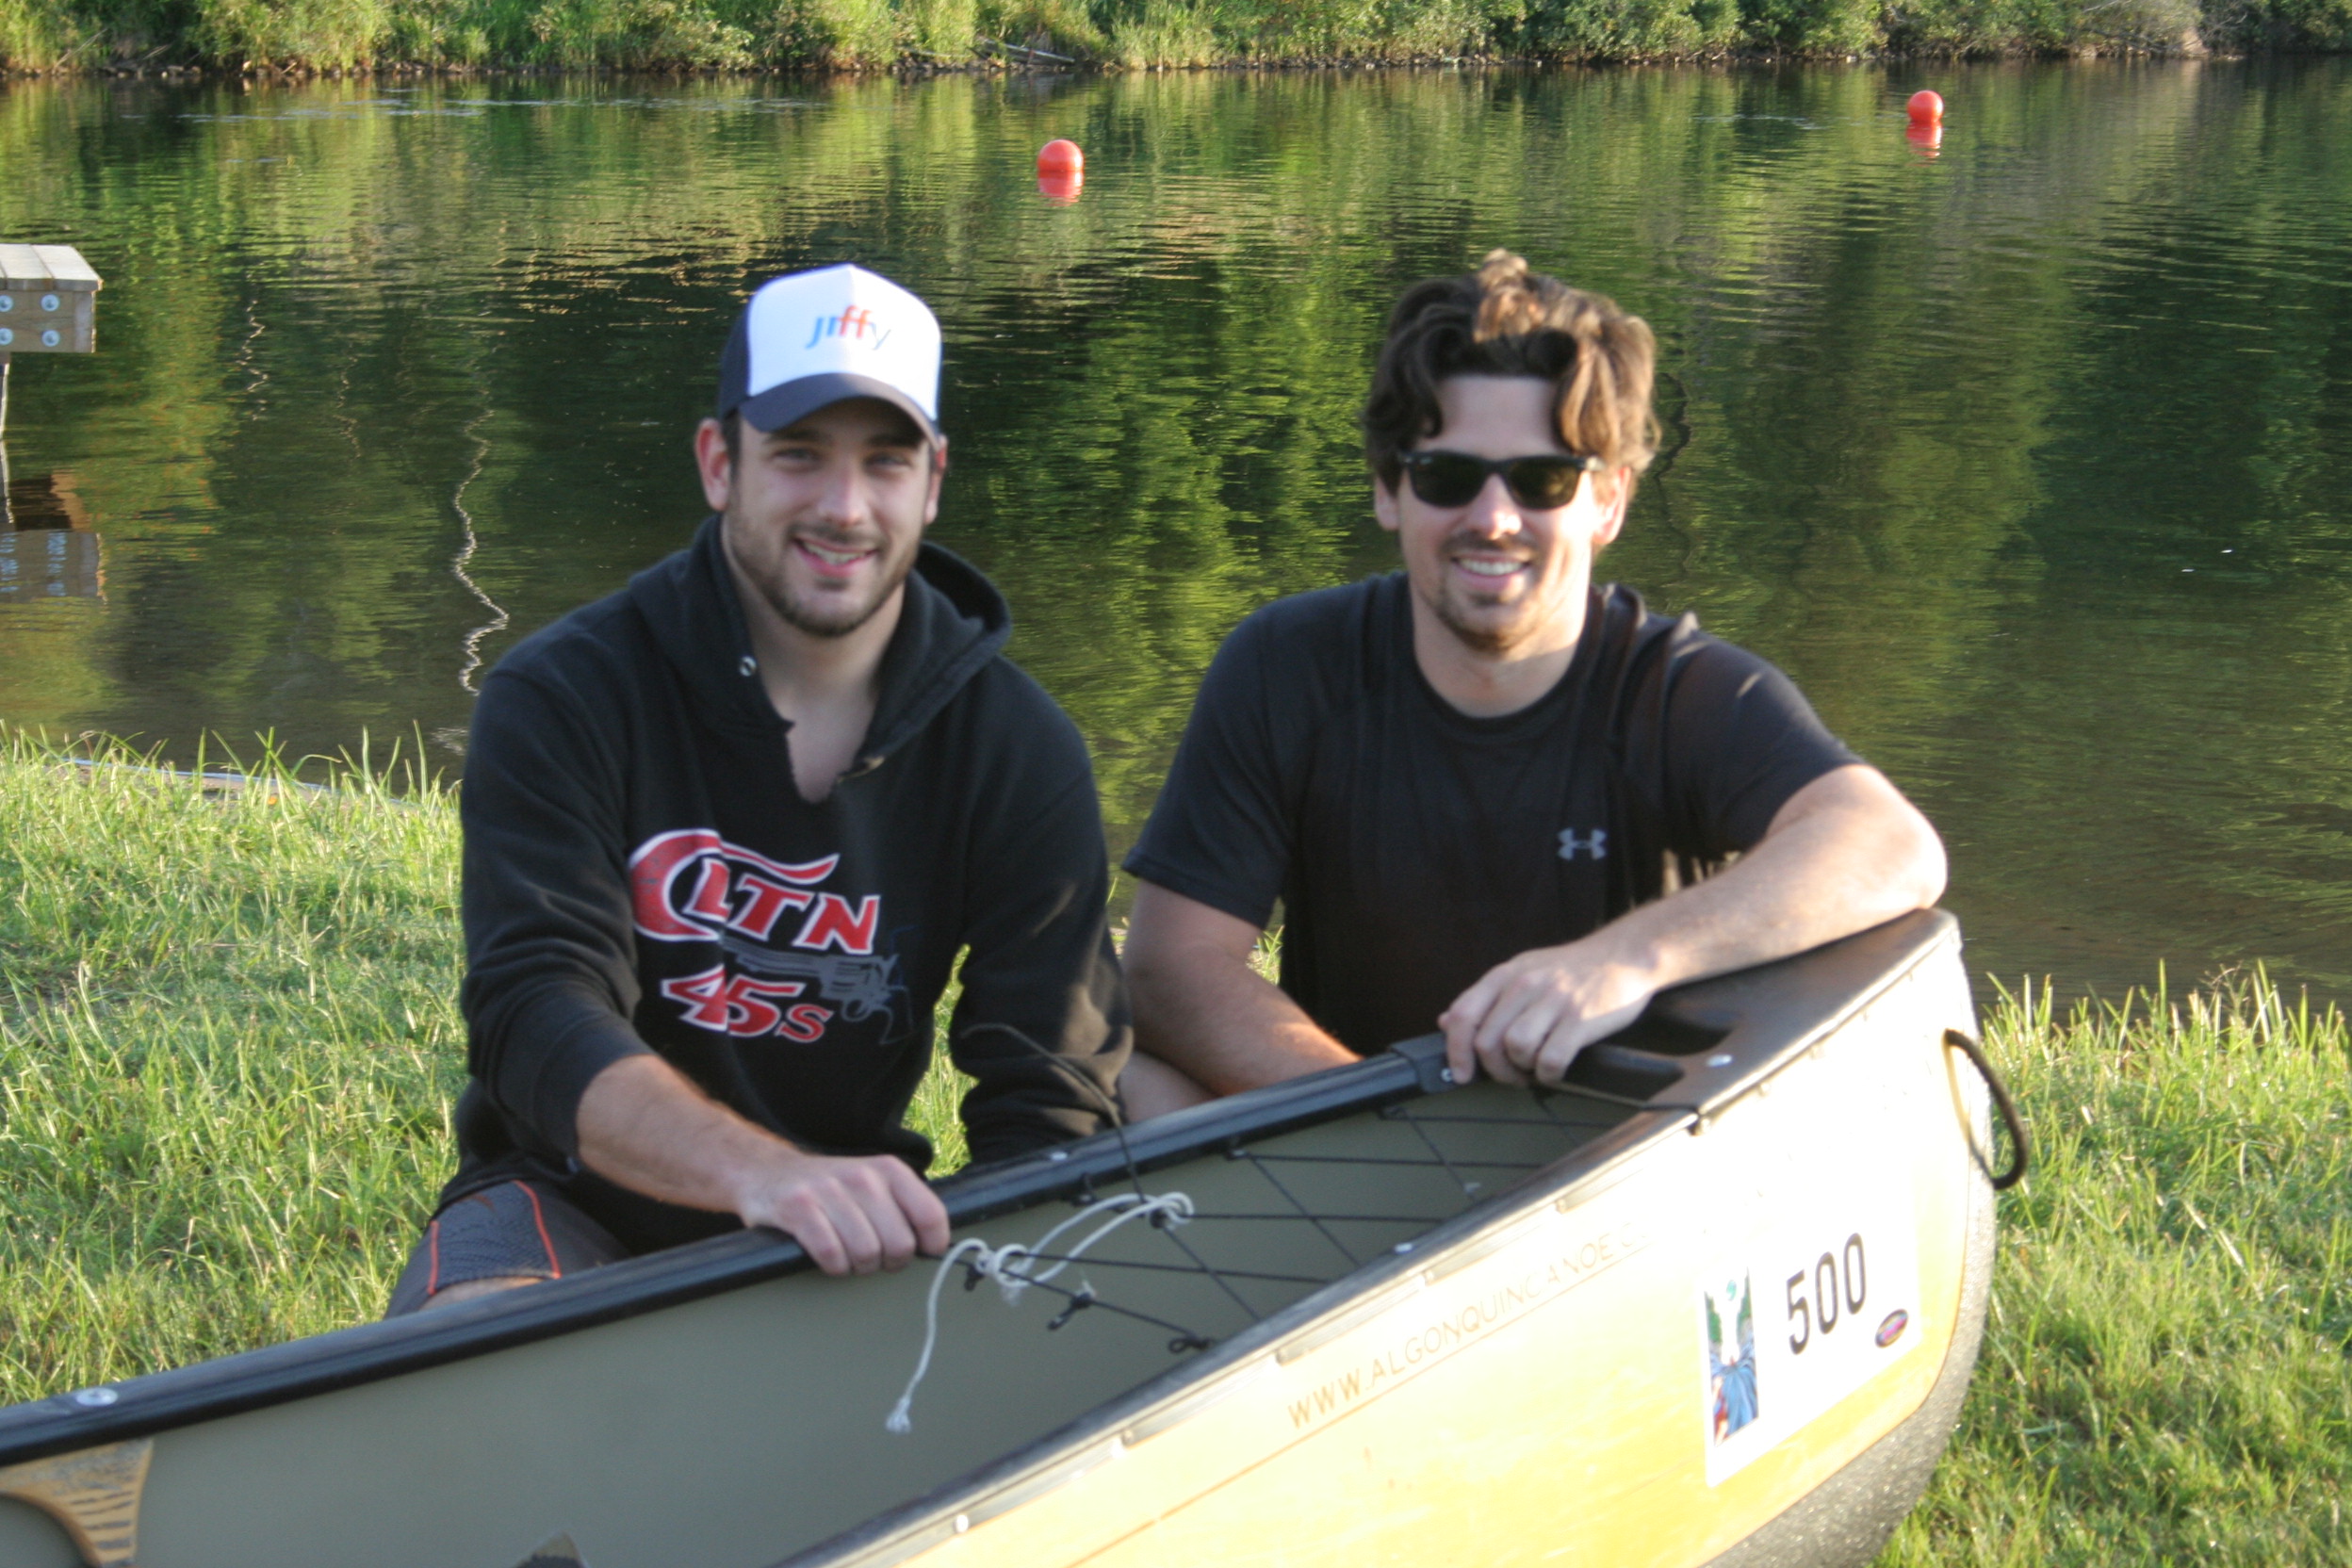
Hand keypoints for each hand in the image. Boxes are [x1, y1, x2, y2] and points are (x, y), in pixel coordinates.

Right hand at [733, 1148, 951, 1275]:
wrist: (768, 1172)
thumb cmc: (831, 1189)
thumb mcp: (873, 1184)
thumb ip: (904, 1207)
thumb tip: (937, 1246)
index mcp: (889, 1171)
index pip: (931, 1215)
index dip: (932, 1245)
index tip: (922, 1254)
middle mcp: (863, 1178)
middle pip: (900, 1244)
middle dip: (888, 1262)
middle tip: (874, 1257)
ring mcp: (829, 1191)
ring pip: (867, 1253)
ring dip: (858, 1266)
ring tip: (848, 1255)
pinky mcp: (799, 1208)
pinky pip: (832, 1255)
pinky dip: (834, 1267)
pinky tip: (829, 1258)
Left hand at [1438, 943, 1655, 1088]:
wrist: (1624, 956)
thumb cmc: (1571, 970)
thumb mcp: (1523, 971)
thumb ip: (1486, 998)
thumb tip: (1446, 1021)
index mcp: (1505, 975)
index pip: (1464, 1015)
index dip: (1455, 1050)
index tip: (1461, 1073)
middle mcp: (1525, 984)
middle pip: (1487, 1041)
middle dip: (1495, 1069)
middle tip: (1512, 1074)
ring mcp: (1553, 1001)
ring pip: (1515, 1049)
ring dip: (1522, 1069)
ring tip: (1534, 1068)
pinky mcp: (1581, 1019)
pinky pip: (1551, 1060)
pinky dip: (1549, 1075)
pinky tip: (1555, 1070)